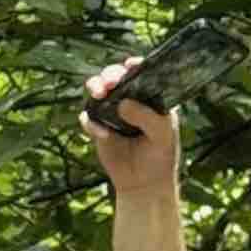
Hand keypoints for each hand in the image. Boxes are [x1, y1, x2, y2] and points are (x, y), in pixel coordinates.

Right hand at [80, 57, 181, 197]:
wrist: (145, 184)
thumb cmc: (160, 155)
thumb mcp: (162, 134)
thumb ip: (146, 117)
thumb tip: (123, 103)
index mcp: (150, 97)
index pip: (141, 74)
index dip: (134, 66)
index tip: (130, 66)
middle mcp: (130, 100)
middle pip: (115, 78)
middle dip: (110, 76)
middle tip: (110, 83)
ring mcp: (112, 113)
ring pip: (98, 93)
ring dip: (95, 88)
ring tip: (98, 94)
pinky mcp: (98, 129)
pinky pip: (88, 119)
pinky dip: (91, 123)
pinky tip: (102, 133)